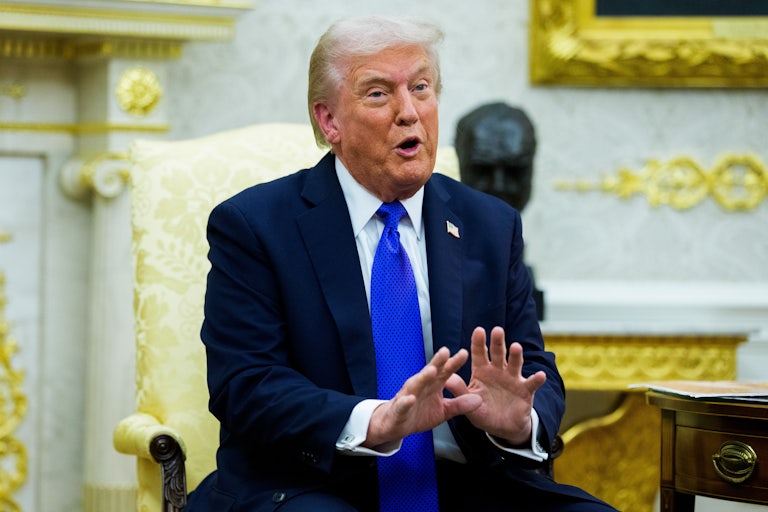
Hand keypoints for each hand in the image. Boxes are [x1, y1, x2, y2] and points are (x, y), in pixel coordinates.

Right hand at [365, 347, 481, 447]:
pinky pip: (402, 404)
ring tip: (431, 371)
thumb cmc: (419, 413)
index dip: (454, 363)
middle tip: (446, 352)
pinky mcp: (399, 409)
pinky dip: (406, 401)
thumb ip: (460, 404)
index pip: (444, 371)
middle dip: (437, 362)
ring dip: (423, 377)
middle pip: (430, 372)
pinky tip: (410, 398)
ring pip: (416, 384)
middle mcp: (420, 386)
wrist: (396, 425)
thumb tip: (479, 400)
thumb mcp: (444, 411)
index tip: (464, 353)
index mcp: (433, 385)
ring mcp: (408, 395)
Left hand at [446, 326, 545, 445]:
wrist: (502, 427)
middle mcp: (498, 371)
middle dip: (498, 342)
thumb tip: (445, 379)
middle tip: (497, 330)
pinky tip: (540, 375)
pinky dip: (537, 379)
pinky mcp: (526, 390)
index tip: (479, 330)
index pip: (479, 354)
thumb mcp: (469, 401)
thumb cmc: (483, 411)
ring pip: (515, 364)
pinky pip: (532, 384)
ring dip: (516, 356)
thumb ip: (459, 390)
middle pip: (498, 353)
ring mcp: (513, 379)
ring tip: (516, 347)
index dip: (479, 342)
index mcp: (482, 371)